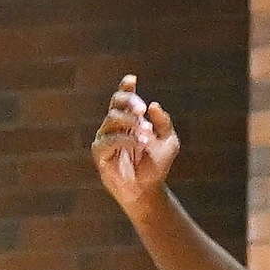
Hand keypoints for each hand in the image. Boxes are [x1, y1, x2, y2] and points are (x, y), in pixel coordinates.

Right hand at [91, 75, 178, 210]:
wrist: (148, 190)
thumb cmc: (156, 165)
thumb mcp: (169, 142)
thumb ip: (164, 123)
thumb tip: (154, 105)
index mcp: (130, 119)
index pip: (124, 98)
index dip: (126, 87)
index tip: (132, 79)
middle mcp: (116, 126)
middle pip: (116, 103)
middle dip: (129, 101)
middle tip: (143, 109)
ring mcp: (106, 138)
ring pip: (112, 119)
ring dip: (131, 123)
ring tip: (146, 134)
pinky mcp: (100, 153)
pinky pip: (107, 140)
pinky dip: (123, 139)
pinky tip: (137, 143)